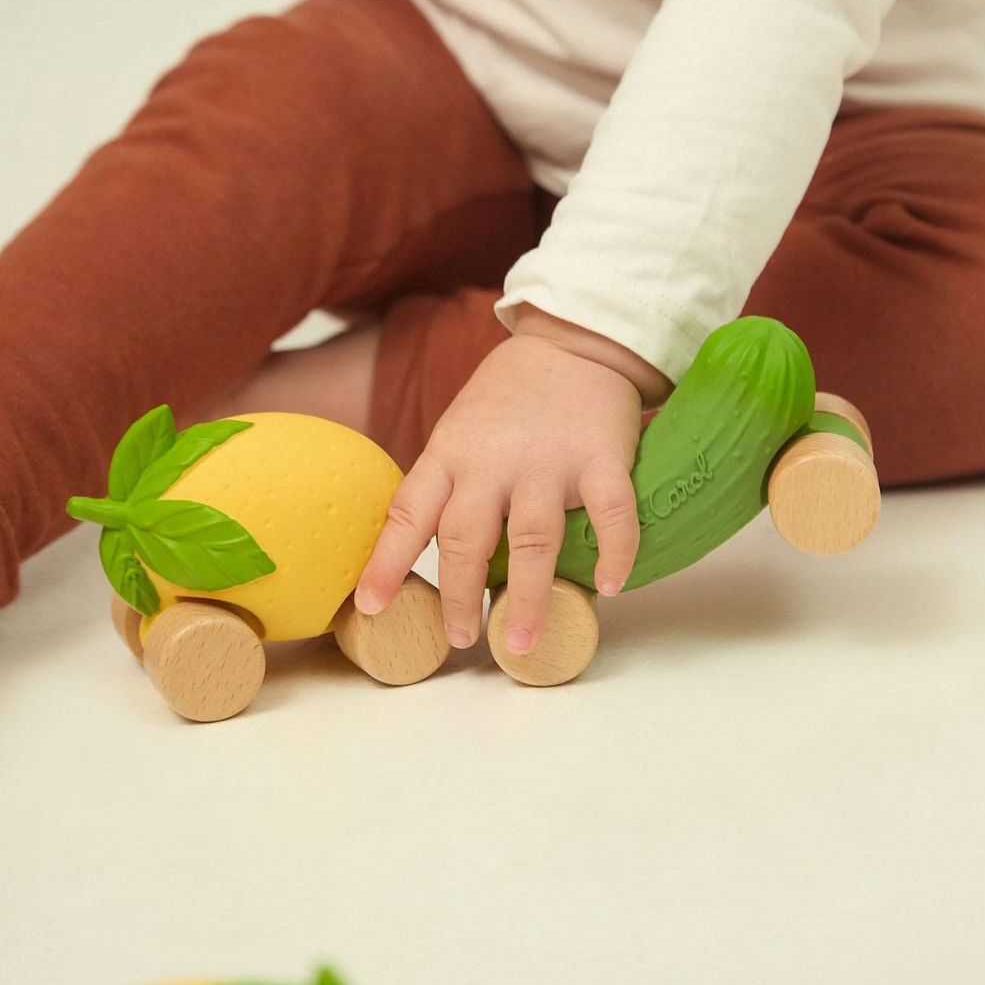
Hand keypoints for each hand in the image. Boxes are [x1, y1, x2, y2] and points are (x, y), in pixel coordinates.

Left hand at [354, 306, 671, 653]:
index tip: (371, 606)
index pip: (408, 513)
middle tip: (458, 639)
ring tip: (521, 642)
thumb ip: (449, 485)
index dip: (387, 563)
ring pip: (532, 540)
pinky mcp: (601, 458)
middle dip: (457, 595)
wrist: (573, 342)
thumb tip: (433, 556)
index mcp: (449, 453)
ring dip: (527, 597)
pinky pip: (609, 514)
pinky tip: (608, 587)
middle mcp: (491, 461)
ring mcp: (548, 461)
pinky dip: (613, 553)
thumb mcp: (460, 430)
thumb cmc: (510, 399)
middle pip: (464, 538)